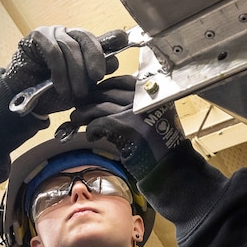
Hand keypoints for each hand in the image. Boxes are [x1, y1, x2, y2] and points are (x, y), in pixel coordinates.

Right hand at [3, 26, 115, 117]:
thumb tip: (115, 61)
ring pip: (70, 47)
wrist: (23, 97)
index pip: (100, 38)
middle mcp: (68, 34)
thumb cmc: (53, 92)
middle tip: (96, 78)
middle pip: (86, 38)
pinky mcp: (36, 37)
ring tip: (76, 93)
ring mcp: (51, 33)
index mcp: (81, 43)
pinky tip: (61, 87)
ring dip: (75, 73)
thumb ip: (94, 75)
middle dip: (94, 59)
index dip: (112, 40)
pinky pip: (53, 52)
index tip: (124, 43)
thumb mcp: (80, 87)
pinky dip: (60, 72)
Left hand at [63, 76, 185, 180]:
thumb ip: (138, 102)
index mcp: (152, 92)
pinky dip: (91, 129)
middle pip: (108, 92)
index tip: (94, 93)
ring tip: (76, 119)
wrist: (170, 165)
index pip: (123, 81)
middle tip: (78, 105)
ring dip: (84, 113)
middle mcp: (144, 98)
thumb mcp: (157, 113)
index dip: (105, 86)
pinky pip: (99, 123)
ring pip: (99, 107)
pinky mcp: (124, 127)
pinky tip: (91, 136)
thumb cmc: (161, 142)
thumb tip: (105, 95)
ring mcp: (134, 111)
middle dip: (89, 99)